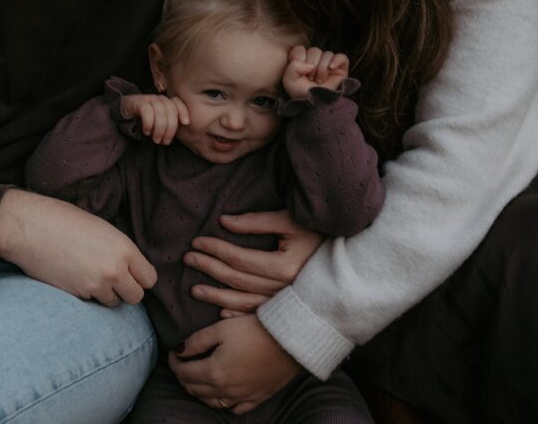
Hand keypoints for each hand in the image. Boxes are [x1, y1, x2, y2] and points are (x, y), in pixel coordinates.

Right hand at [0, 189, 156, 305]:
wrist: (30, 227)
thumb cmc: (65, 220)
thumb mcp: (103, 229)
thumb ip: (120, 250)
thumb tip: (130, 267)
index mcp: (125, 249)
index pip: (149, 278)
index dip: (141, 276)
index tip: (132, 273)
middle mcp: (115, 270)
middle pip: (136, 296)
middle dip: (128, 290)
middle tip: (115, 280)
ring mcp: (95, 285)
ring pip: (114, 302)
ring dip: (107, 294)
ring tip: (92, 276)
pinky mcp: (77, 295)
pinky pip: (93, 302)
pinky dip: (89, 295)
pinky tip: (77, 278)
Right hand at [119, 94, 189, 144]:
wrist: (125, 111)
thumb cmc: (145, 119)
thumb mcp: (159, 121)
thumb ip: (170, 122)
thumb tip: (183, 128)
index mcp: (166, 102)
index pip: (178, 103)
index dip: (183, 112)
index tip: (186, 123)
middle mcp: (159, 99)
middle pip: (170, 110)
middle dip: (170, 128)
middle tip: (164, 142)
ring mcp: (149, 99)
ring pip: (160, 111)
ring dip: (159, 128)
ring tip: (155, 139)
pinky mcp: (139, 102)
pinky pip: (147, 111)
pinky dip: (149, 123)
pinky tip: (147, 132)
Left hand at [169, 315, 301, 414]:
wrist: (291, 339)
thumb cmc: (255, 330)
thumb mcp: (221, 328)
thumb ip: (196, 341)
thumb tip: (179, 350)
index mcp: (214, 372)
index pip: (184, 372)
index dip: (174, 362)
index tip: (173, 353)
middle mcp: (226, 390)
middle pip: (195, 389)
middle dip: (184, 376)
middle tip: (182, 363)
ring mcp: (243, 396)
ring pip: (212, 402)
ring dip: (199, 391)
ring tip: (197, 377)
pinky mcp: (258, 397)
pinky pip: (235, 408)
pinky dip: (223, 402)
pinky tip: (222, 394)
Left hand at [184, 210, 322, 316]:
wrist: (349, 259)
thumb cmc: (319, 233)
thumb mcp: (289, 220)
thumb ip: (256, 222)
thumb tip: (224, 222)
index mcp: (283, 267)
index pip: (238, 258)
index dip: (215, 248)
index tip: (196, 241)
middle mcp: (283, 289)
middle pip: (236, 280)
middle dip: (209, 268)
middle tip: (188, 258)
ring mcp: (285, 302)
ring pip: (242, 302)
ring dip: (216, 295)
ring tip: (194, 289)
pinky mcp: (287, 309)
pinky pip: (257, 316)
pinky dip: (236, 315)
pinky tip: (221, 312)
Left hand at [283, 45, 349, 98]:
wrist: (315, 105)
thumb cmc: (302, 94)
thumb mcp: (289, 81)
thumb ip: (293, 66)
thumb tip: (310, 64)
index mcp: (302, 61)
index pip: (300, 49)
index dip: (299, 59)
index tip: (299, 73)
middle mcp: (316, 60)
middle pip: (314, 50)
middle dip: (311, 66)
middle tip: (311, 79)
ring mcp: (329, 64)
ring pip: (327, 54)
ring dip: (322, 68)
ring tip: (320, 80)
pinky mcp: (341, 69)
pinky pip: (342, 57)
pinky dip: (336, 61)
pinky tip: (331, 68)